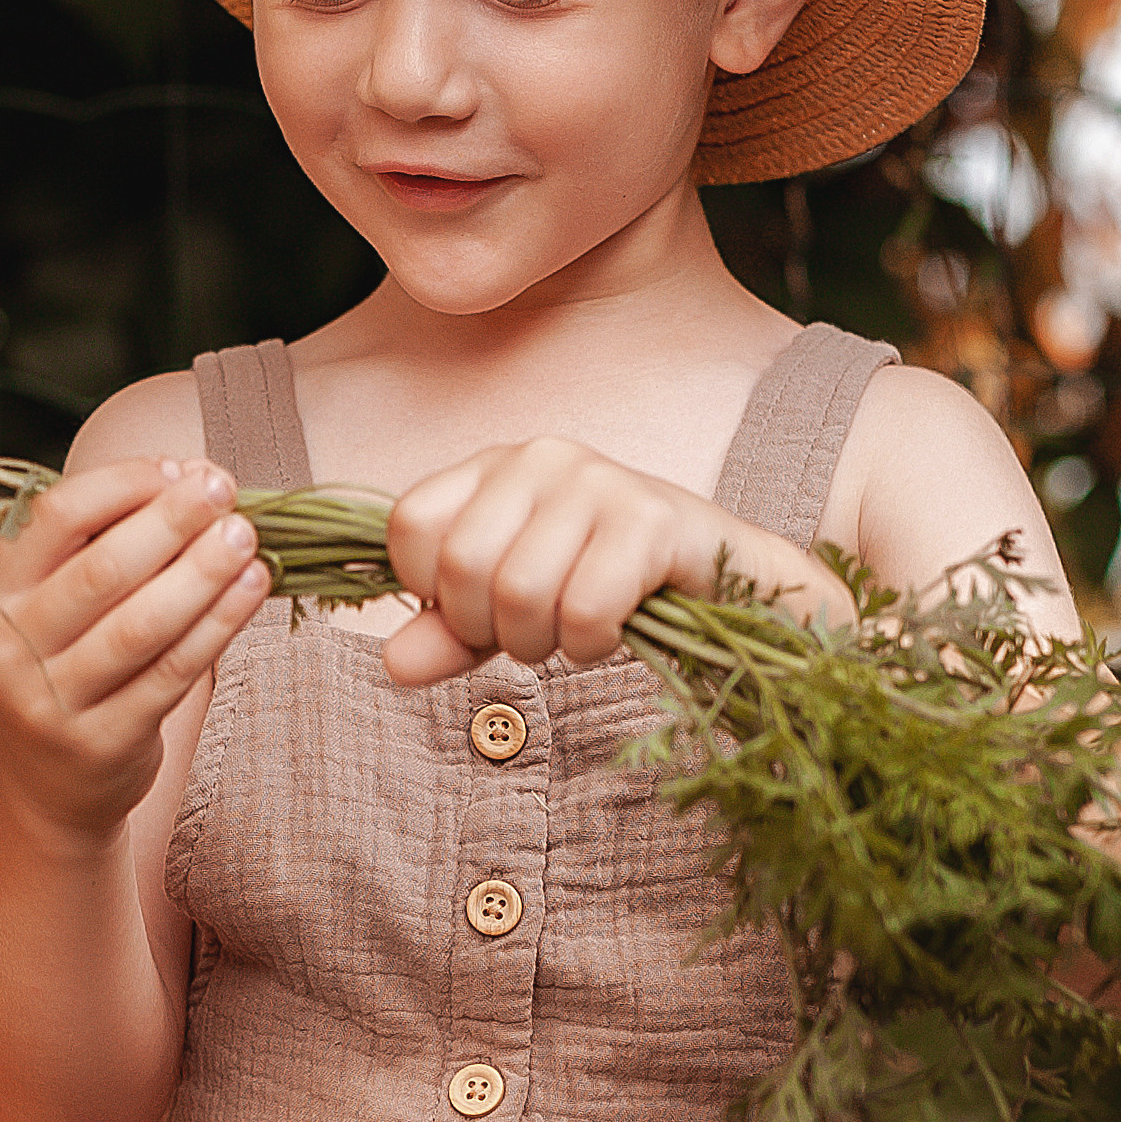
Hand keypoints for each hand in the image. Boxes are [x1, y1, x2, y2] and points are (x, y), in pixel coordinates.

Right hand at [0, 455, 269, 847]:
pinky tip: (251, 590)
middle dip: (172, 523)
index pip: (56, 516)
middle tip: (224, 491)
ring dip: (202, 574)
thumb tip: (192, 472)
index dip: (124, 483)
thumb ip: (110, 537)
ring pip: (141, 626)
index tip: (181, 468)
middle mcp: (13, 646)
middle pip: (103, 570)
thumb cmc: (67, 663)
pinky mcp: (103, 741)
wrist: (49, 784)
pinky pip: (171, 673)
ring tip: (247, 538)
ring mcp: (54, 700)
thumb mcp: (59, 600)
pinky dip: (217, 626)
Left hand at [380, 439, 782, 688]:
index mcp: (494, 466)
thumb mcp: (514, 611)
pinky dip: (592, 646)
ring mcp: (598, 482)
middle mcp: (540, 458)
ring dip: (544, 644)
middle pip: (461, 567)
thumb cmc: (610, 588)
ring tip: (576, 629)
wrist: (728, 582)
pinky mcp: (650, 520)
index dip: (431, 592)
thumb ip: (449, 632)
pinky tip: (614, 629)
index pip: (409, 526)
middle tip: (537, 631)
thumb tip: (392, 663)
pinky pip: (585, 611)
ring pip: (520, 594)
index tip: (480, 608)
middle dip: (491, 630)